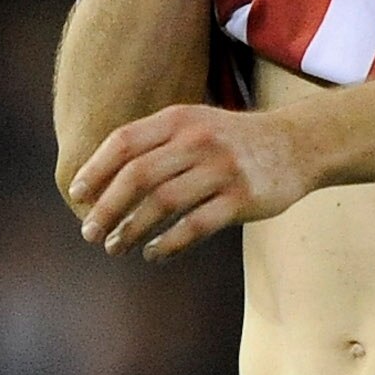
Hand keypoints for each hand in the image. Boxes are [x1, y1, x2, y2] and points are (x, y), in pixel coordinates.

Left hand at [68, 104, 315, 260]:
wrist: (297, 145)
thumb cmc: (234, 143)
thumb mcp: (196, 126)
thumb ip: (156, 144)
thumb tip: (103, 180)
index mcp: (179, 120)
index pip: (124, 142)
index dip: (95, 170)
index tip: (77, 195)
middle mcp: (198, 141)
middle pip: (138, 176)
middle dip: (107, 208)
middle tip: (89, 233)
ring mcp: (222, 169)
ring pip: (162, 204)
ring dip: (132, 231)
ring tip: (116, 248)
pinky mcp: (242, 199)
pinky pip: (195, 226)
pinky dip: (168, 244)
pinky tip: (153, 255)